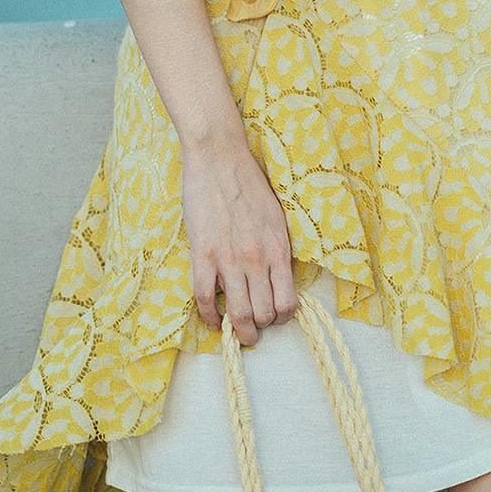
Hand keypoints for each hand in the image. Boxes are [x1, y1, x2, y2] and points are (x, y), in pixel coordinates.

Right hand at [181, 131, 297, 346]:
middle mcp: (257, 259)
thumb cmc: (249, 182)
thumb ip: (277, 248)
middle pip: (264, 314)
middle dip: (261, 327)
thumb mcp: (276, 217)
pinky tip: (212, 319)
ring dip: (240, 331)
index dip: (282, 317)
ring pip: (239, 314)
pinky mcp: (203, 255)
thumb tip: (277, 276)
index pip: (287, 302)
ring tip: (237, 333)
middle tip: (255, 328)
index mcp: (278, 249)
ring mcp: (229, 259)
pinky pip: (205, 299)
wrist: (220, 158)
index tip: (274, 315)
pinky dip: (209, 317)